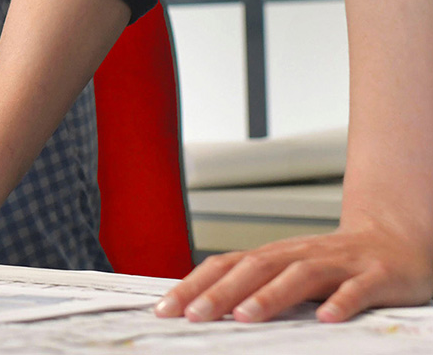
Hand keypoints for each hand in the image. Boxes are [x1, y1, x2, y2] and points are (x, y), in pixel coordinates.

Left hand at [155, 220, 432, 322]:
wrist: (393, 240)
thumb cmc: (334, 264)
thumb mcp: (289, 273)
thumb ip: (255, 287)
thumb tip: (205, 307)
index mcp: (274, 256)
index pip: (225, 265)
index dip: (194, 284)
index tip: (165, 308)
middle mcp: (299, 255)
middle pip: (254, 268)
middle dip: (221, 292)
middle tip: (193, 315)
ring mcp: (337, 264)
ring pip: (299, 275)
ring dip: (271, 295)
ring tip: (246, 316)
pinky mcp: (375, 277)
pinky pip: (358, 290)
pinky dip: (342, 303)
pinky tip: (327, 318)